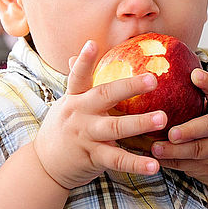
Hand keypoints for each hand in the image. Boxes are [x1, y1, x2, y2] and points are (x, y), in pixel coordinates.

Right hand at [32, 40, 165, 189]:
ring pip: (114, 128)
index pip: (78, 75)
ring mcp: (85, 136)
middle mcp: (79, 114)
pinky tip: (154, 165)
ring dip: (139, 123)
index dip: (84, 60)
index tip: (92, 43)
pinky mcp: (92, 157)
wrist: (45, 165)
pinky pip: (117, 160)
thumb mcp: (67, 103)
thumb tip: (75, 55)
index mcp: (75, 98)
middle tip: (153, 79)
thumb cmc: (64, 127)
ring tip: (162, 118)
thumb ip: (77, 83)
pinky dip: (136, 164)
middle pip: (104, 96)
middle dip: (129, 87)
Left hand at [149, 68, 207, 185]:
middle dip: (190, 131)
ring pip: (197, 151)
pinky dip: (171, 163)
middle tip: (171, 132)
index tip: (194, 74)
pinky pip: (189, 166)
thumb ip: (195, 92)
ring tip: (155, 148)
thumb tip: (159, 66)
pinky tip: (154, 159)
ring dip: (175, 151)